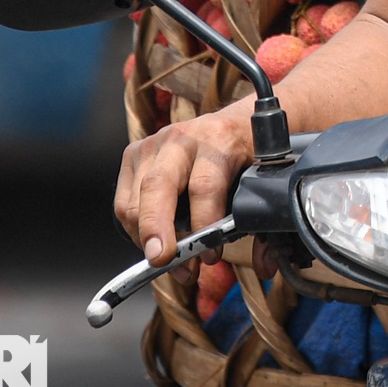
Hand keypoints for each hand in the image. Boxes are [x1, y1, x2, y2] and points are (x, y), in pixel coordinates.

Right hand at [115, 101, 253, 265]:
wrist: (233, 121)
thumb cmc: (247, 153)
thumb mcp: (261, 176)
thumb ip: (260, 219)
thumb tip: (263, 265)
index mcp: (219, 139)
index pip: (204, 186)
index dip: (204, 224)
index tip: (211, 255)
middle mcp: (181, 139)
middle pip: (158, 187)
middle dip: (156, 230)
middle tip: (163, 261)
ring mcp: (153, 145)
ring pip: (135, 201)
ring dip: (146, 240)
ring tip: (170, 262)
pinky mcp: (133, 155)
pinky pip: (124, 204)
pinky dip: (136, 230)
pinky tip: (157, 242)